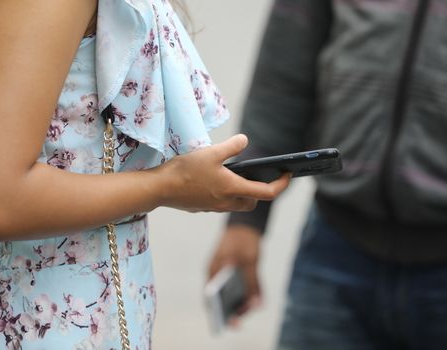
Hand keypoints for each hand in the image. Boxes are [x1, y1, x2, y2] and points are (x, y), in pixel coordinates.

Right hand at [157, 134, 290, 212]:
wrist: (160, 189)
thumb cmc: (185, 170)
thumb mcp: (211, 152)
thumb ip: (232, 146)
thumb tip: (245, 140)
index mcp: (233, 189)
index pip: (267, 192)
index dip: (281, 184)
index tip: (287, 175)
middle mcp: (226, 202)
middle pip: (252, 202)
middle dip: (259, 192)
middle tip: (259, 177)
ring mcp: (213, 207)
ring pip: (236, 204)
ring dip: (241, 194)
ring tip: (235, 176)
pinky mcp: (202, 208)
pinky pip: (220, 203)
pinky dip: (224, 194)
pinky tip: (213, 181)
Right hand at [208, 224, 262, 324]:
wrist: (246, 225)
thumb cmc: (242, 240)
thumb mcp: (249, 260)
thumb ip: (252, 282)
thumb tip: (256, 304)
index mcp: (213, 271)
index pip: (210, 297)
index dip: (216, 312)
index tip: (226, 321)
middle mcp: (218, 276)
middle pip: (223, 300)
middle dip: (234, 310)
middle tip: (241, 320)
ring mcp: (229, 277)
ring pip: (236, 296)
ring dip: (246, 302)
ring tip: (257, 304)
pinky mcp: (239, 276)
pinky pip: (246, 290)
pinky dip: (252, 295)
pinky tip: (260, 299)